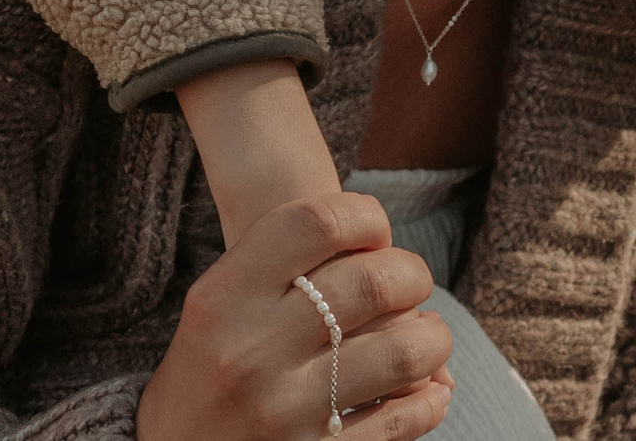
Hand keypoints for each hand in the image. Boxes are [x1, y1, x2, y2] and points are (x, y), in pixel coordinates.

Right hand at [139, 192, 453, 439]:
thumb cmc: (202, 377)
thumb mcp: (213, 312)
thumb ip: (277, 273)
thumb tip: (383, 252)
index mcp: (223, 300)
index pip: (316, 223)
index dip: (365, 217)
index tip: (373, 234)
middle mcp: (253, 352)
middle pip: (373, 281)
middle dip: (411, 273)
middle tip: (409, 284)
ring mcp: (288, 411)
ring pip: (405, 352)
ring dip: (433, 337)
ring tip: (424, 336)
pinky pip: (407, 418)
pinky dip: (431, 397)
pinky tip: (425, 388)